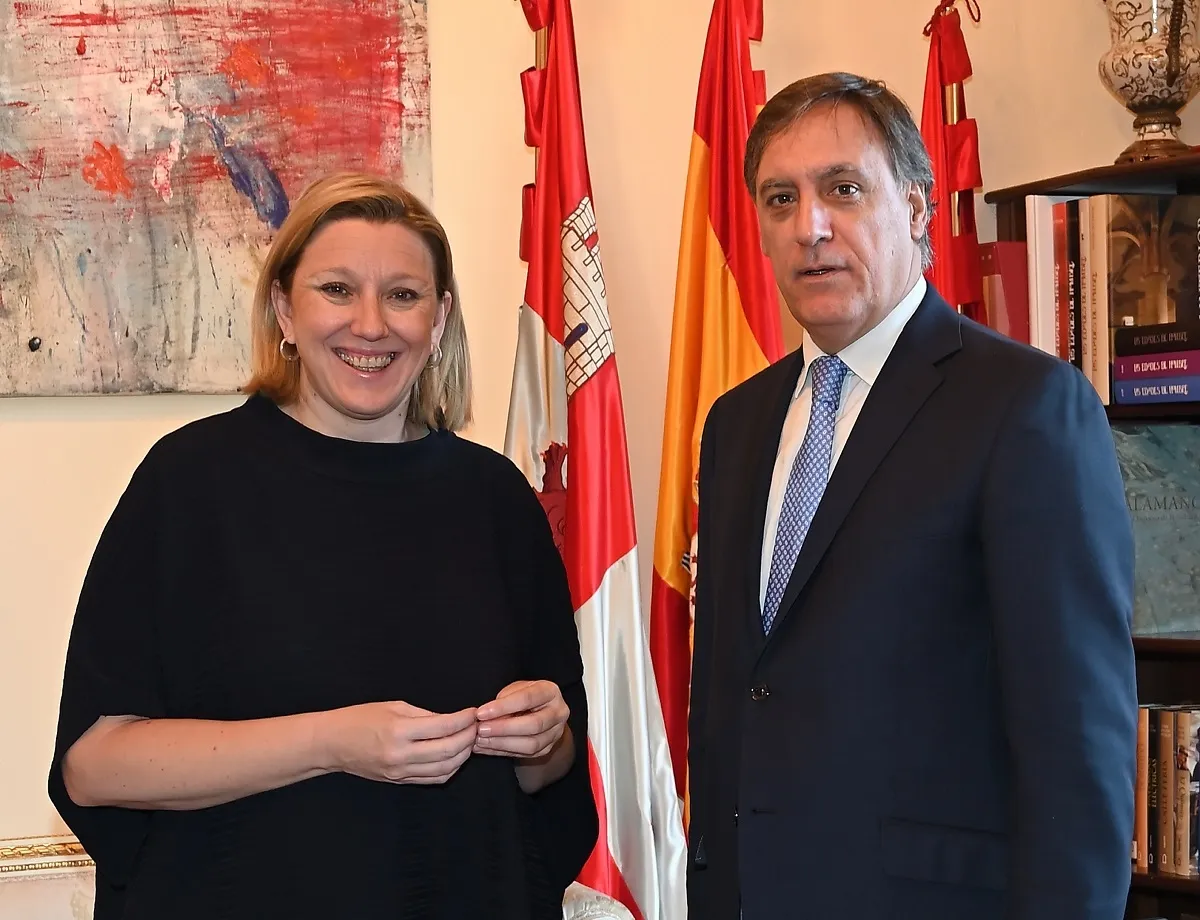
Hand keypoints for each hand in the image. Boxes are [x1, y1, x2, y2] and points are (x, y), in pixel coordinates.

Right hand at [325, 700, 478, 784]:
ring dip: (463, 754)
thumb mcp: (393, 706)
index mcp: (399, 730)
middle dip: (469, 737)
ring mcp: (400, 771)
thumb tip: (451, 720)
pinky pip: (433, 779)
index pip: (443, 726)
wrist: (332, 744)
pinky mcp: (399, 781)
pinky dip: (449, 768)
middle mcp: (401, 754)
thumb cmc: (360, 718)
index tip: (472, 712)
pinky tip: (454, 756)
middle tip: (475, 725)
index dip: (463, 719)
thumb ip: (425, 715)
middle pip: (449, 750)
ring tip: (468, 740)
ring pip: (445, 768)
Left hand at [474, 680, 568, 758]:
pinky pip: (525, 755)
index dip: (503, 707)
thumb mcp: (516, 689)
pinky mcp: (547, 749)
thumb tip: (486, 716)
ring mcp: (556, 733)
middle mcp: (559, 713)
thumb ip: (505, 699)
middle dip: (504, 728)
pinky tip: (486, 748)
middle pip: (534, 725)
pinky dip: (502, 752)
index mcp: (550, 692)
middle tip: (481, 729)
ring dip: (503, 743)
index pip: (527, 699)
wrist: (540, 711)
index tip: (481, 713)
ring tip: (481, 740)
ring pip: (531, 744)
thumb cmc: (524, 696)